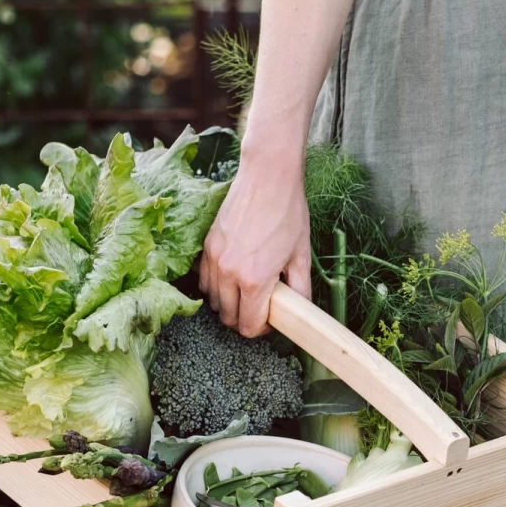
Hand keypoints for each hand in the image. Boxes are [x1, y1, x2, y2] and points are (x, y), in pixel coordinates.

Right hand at [199, 146, 312, 335]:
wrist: (268, 177)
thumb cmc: (288, 212)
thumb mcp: (301, 255)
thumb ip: (299, 289)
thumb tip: (301, 311)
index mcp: (254, 280)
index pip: (248, 325)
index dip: (261, 329)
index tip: (270, 320)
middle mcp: (229, 273)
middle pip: (228, 318)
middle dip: (244, 319)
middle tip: (260, 308)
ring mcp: (215, 259)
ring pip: (214, 301)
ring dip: (229, 304)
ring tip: (247, 292)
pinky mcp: (207, 246)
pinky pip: (204, 280)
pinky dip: (215, 287)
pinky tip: (232, 279)